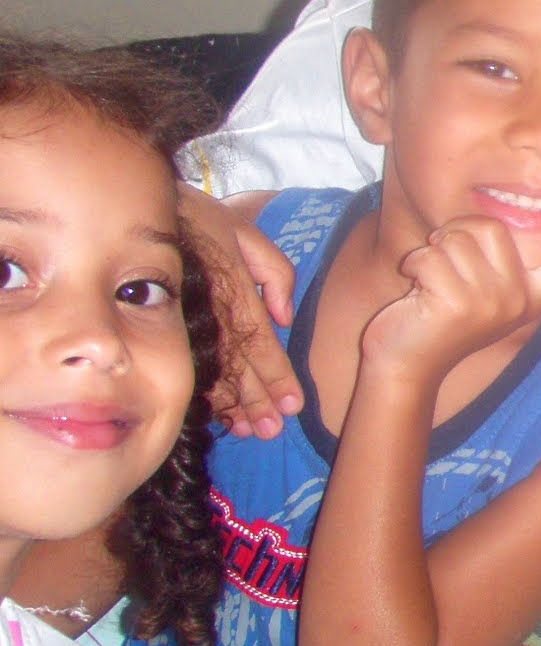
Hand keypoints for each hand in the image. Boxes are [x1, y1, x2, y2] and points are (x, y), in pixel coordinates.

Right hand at [177, 185, 301, 438]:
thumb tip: (285, 318)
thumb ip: (275, 272)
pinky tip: (218, 414)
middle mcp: (210, 314)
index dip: (277, 377)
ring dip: (232, 406)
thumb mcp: (245, 232)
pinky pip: (185, 366)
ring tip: (251, 432)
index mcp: (233, 291)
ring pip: (211, 373)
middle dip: (256, 402)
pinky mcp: (166, 327)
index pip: (260, 343)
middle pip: (237, 367)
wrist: (143, 212)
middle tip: (274, 432)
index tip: (293, 405)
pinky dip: (203, 393)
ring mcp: (185, 323)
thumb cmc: (202, 220)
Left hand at [361, 200, 540, 380]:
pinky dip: (414, 264)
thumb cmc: (439, 322)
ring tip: (429, 278)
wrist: (408, 367)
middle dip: (458, 230)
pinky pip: (431, 255)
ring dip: (432, 251)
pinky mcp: (458, 303)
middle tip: (443, 254)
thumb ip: (497, 265)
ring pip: (457, 238)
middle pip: (494, 228)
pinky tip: (415, 289)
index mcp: (530, 298)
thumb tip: (494, 226)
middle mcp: (517, 300)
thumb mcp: (482, 294)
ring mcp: (490, 302)